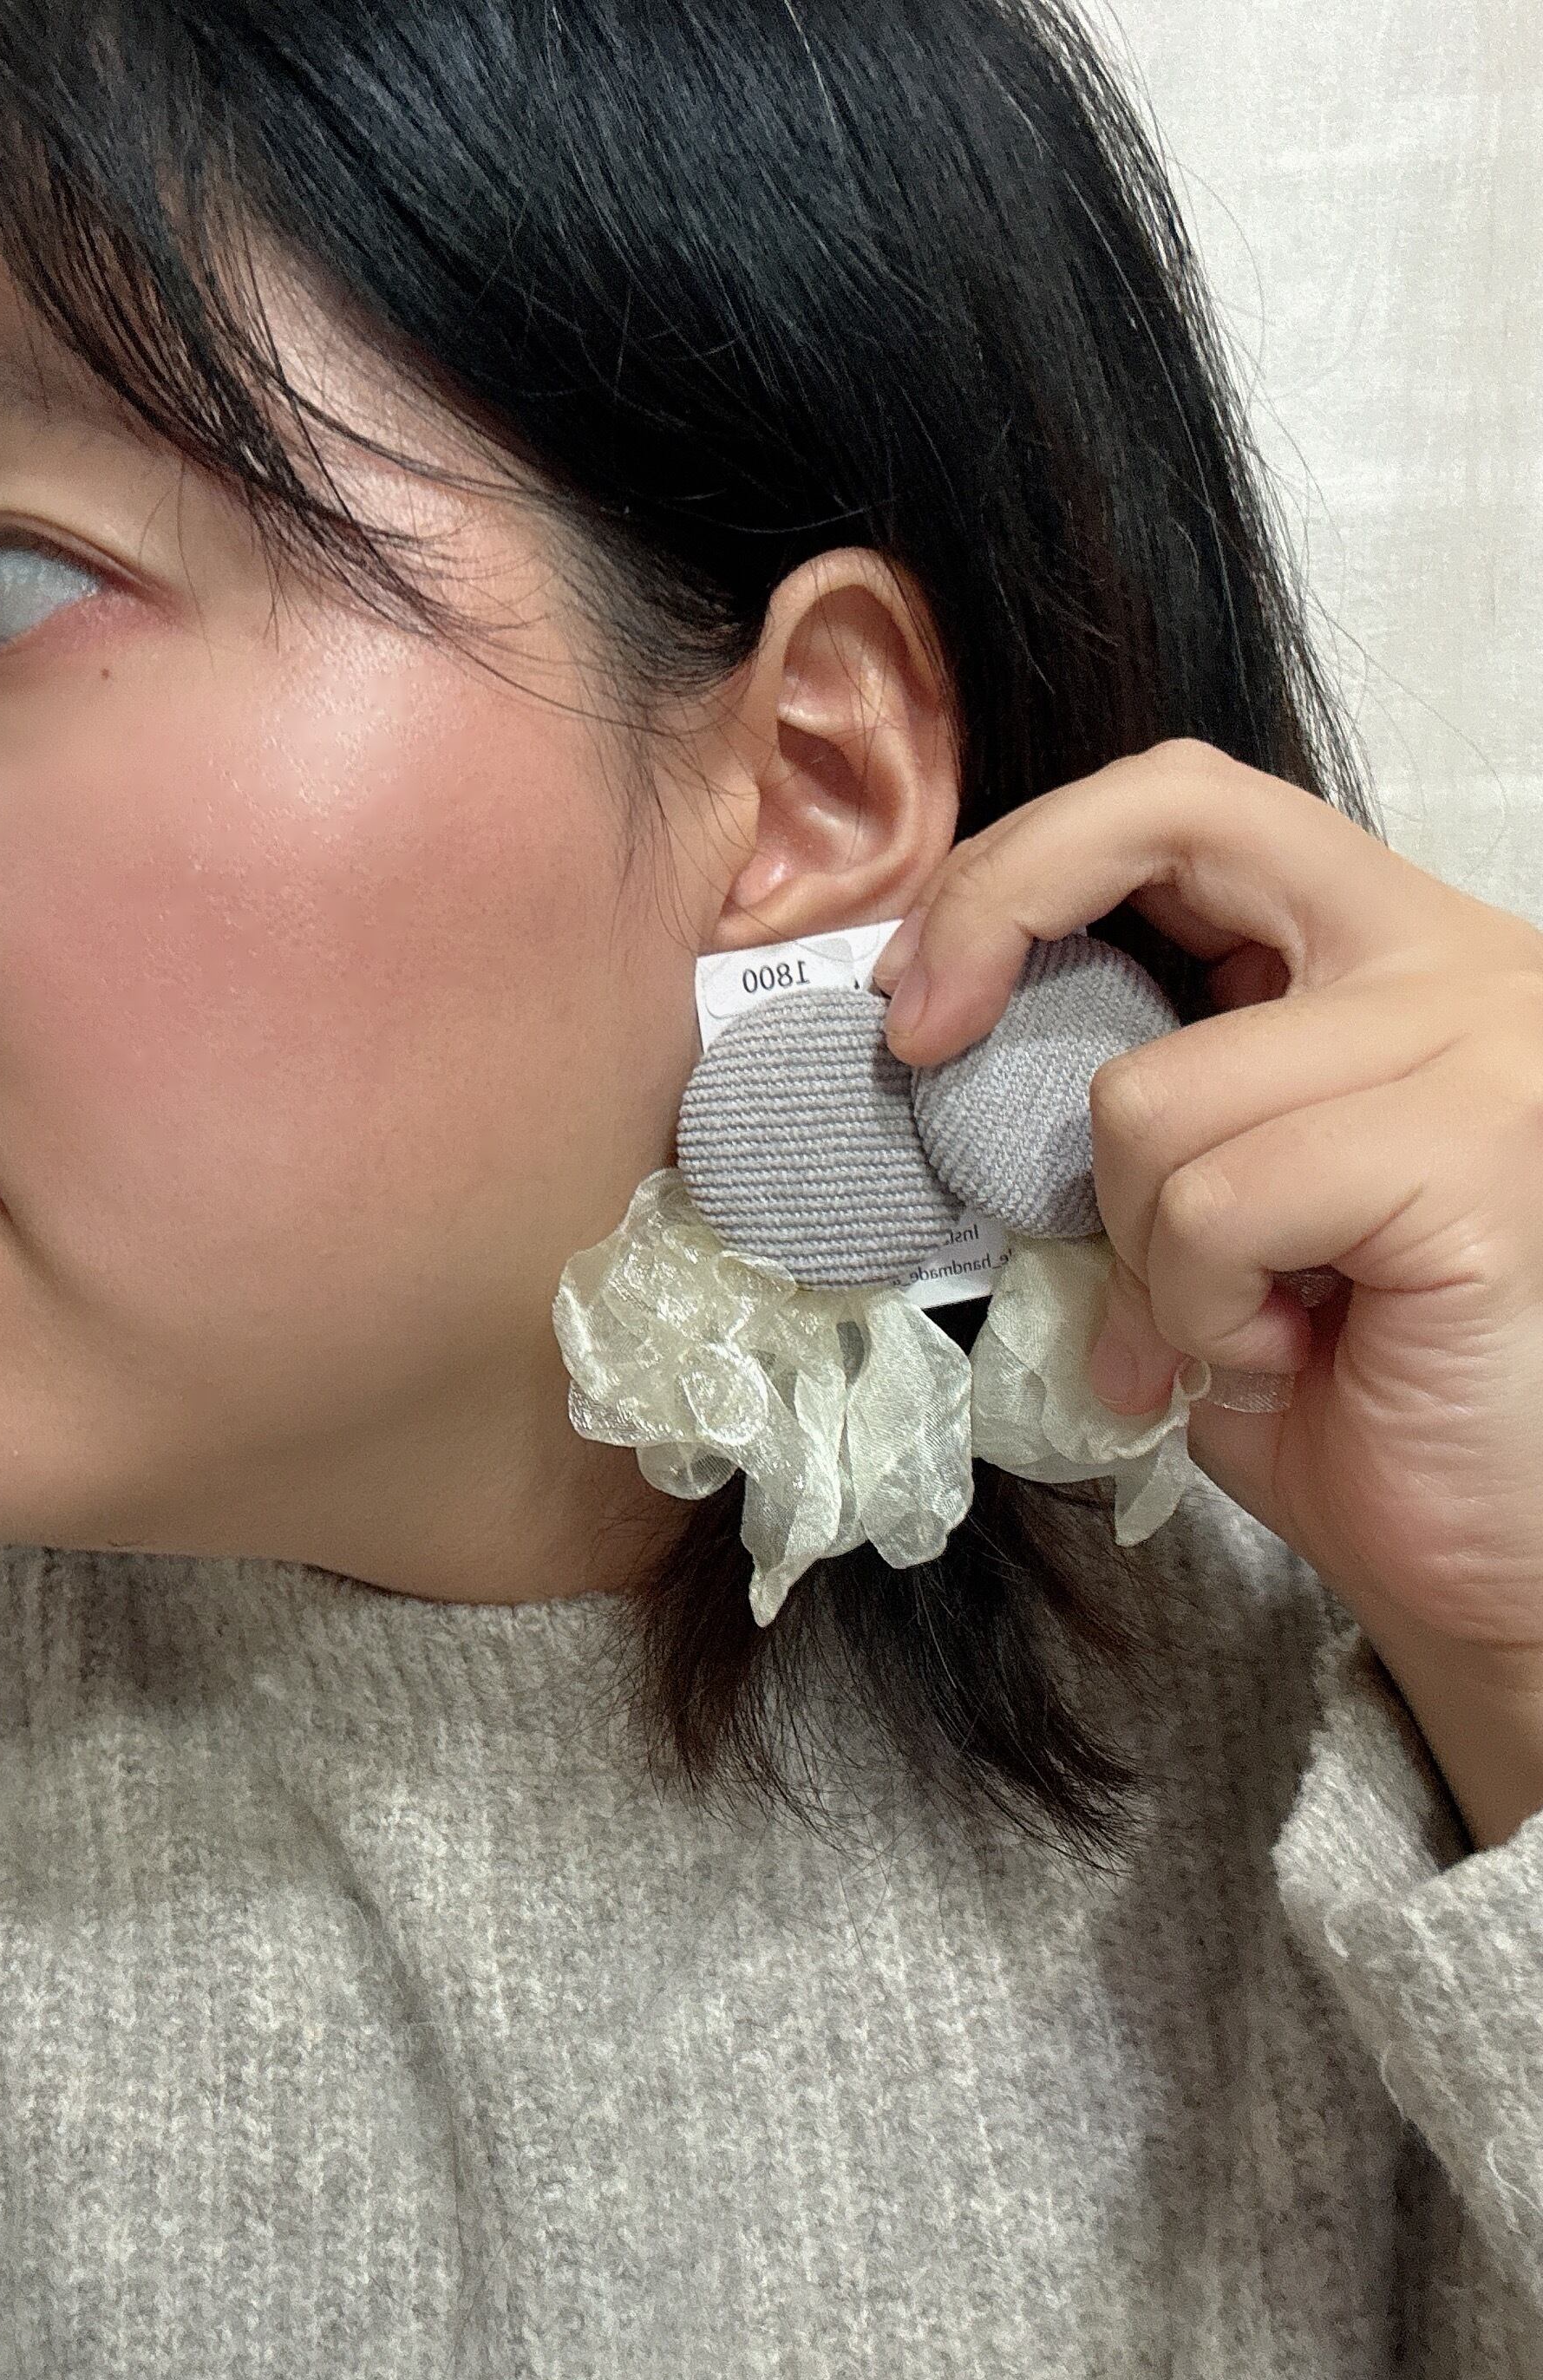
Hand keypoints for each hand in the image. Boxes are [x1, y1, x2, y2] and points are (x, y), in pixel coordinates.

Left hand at [871, 740, 1542, 1833]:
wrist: (1480, 1561)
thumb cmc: (1340, 1392)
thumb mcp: (1200, 1210)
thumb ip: (1126, 1103)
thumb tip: (943, 1042)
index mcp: (1382, 951)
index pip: (1189, 798)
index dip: (1026, 860)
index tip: (920, 990)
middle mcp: (1453, 960)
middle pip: (1177, 810)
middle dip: (1002, 909)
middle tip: (922, 1042)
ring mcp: (1480, 1046)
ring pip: (1149, 1091)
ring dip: (1140, 1248)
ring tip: (1232, 1326)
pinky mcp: (1472, 1157)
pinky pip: (1214, 1200)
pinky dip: (1196, 1309)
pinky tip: (1284, 1356)